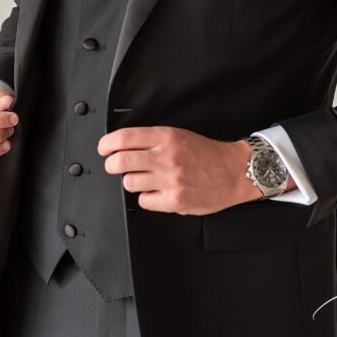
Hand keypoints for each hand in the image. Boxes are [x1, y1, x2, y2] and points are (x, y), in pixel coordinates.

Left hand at [97, 126, 263, 214]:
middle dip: (111, 165)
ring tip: (145, 179)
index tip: (103, 149)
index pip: (124, 138)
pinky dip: (147, 198)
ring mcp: (170, 180)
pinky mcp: (175, 201)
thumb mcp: (178, 135)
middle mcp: (167, 157)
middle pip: (120, 161)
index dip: (107, 144)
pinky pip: (144, 201)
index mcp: (166, 137)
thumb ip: (152, 140)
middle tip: (114, 165)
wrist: (233, 171)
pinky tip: (158, 192)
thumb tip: (121, 145)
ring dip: (132, 181)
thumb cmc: (205, 153)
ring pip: (129, 183)